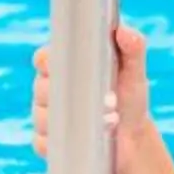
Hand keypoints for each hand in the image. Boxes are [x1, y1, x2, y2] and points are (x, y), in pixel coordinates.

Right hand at [31, 22, 148, 160]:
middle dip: (62, 95)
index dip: (47, 61)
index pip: (43, 58)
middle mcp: (52, 89)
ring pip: (40, 116)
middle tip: (92, 99)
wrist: (132, 136)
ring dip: (66, 120)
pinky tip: (80, 140)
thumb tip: (122, 31)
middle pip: (39, 87)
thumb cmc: (130, 97)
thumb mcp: (135, 71)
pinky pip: (42, 142)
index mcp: (67, 66)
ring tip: (96, 120)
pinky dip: (59, 142)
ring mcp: (47, 116)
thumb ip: (133, 46)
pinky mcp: (48, 142)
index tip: (59, 66)